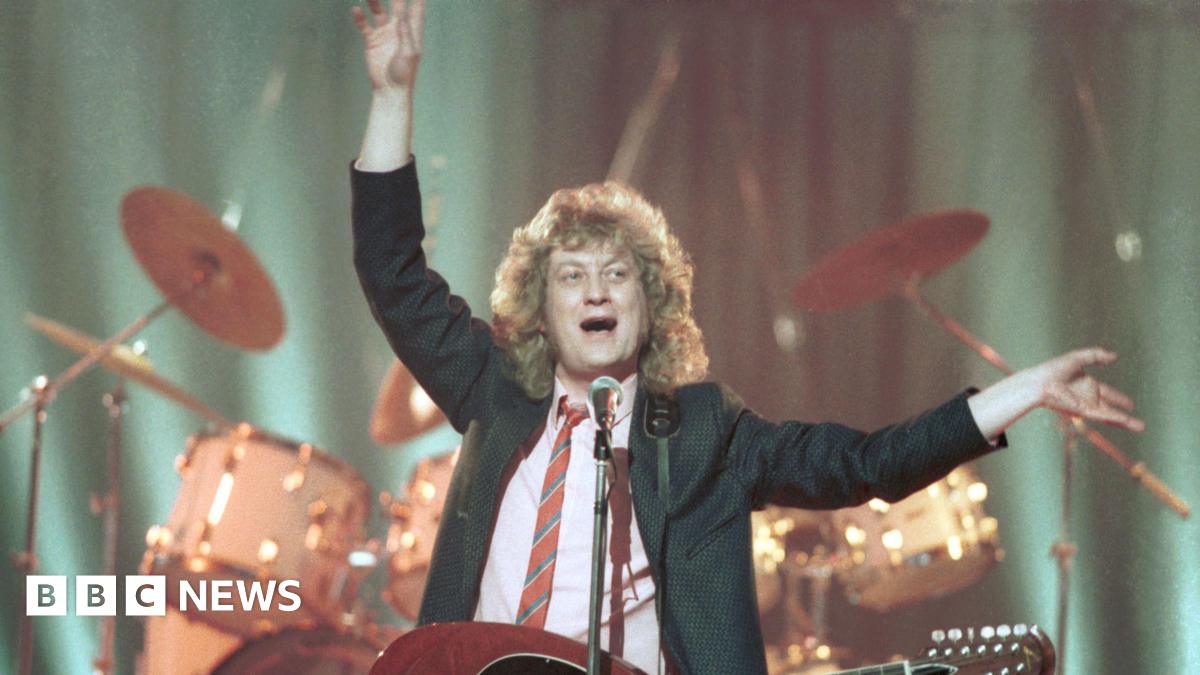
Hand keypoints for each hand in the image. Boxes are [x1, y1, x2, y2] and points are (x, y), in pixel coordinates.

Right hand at [352, 0, 423, 91]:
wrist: (390, 89)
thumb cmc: (404, 74)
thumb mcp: (408, 52)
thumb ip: (405, 32)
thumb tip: (401, 14)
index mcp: (412, 33)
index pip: (415, 11)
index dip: (417, 0)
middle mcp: (398, 30)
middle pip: (396, 7)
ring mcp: (384, 34)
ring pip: (378, 12)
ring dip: (374, 1)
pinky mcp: (372, 41)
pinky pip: (365, 26)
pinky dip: (360, 18)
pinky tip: (356, 9)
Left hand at [1027, 347, 1143, 431]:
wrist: (1040, 381)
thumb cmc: (1054, 369)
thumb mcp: (1079, 357)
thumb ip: (1096, 355)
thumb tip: (1114, 357)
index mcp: (1088, 386)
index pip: (1108, 394)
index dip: (1119, 398)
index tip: (1132, 404)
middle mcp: (1088, 398)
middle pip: (1111, 409)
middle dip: (1125, 418)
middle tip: (1141, 426)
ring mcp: (1086, 406)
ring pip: (1109, 416)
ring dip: (1125, 422)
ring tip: (1141, 427)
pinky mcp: (1083, 410)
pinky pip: (1101, 415)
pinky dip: (1114, 417)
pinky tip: (1125, 420)